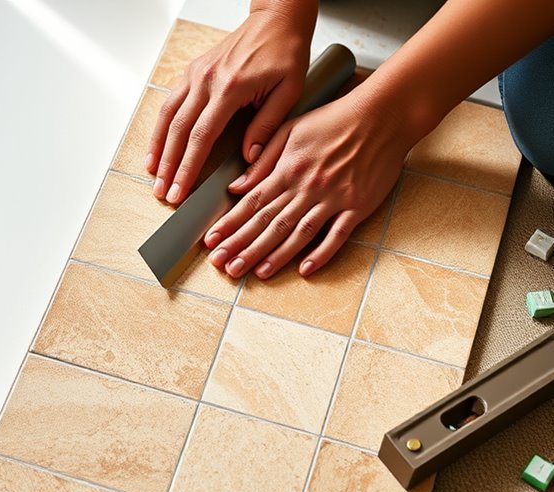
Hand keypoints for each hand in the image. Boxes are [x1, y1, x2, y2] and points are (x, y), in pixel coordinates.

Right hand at [146, 5, 315, 203]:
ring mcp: (196, 73)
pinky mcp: (193, 70)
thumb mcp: (288, 91)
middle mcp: (206, 80)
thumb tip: (248, 158)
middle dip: (168, 165)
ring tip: (153, 172)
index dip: (188, 168)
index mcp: (229, 88)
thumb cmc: (285, 51)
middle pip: (178, 130)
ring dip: (158, 147)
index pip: (201, 137)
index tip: (180, 190)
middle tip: (162, 191)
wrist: (276, 19)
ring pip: (167, 115)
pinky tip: (159, 143)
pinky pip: (170, 101)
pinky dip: (161, 125)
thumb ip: (266, 126)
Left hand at [204, 91, 411, 278]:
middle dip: (244, 247)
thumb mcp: (290, 130)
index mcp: (287, 169)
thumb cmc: (335, 119)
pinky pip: (337, 235)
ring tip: (255, 273)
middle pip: (269, 224)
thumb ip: (262, 160)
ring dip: (275, 255)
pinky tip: (305, 270)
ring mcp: (333, 198)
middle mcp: (306, 187)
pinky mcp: (357, 206)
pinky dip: (321, 254)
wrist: (383, 114)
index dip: (230, 225)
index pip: (251, 204)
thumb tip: (236, 186)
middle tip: (225, 266)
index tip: (211, 242)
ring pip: (297, 233)